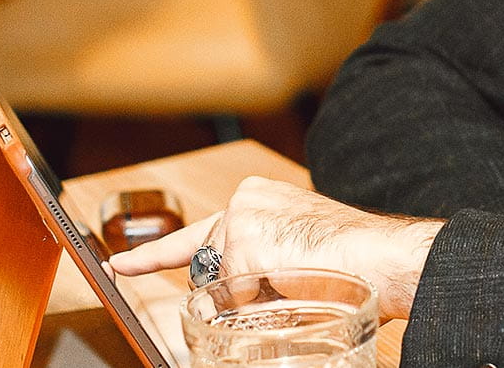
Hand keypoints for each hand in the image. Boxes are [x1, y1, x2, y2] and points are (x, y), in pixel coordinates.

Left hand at [108, 176, 442, 319]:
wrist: (386, 258)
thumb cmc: (355, 261)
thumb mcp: (300, 251)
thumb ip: (264, 262)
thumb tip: (238, 295)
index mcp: (256, 200)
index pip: (195, 234)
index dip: (151, 256)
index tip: (117, 264)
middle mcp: (241, 203)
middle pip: (212, 270)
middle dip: (237, 291)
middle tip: (289, 282)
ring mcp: (238, 222)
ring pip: (226, 287)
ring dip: (258, 297)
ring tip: (305, 278)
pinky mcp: (242, 245)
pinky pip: (239, 298)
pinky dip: (266, 303)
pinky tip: (297, 282)